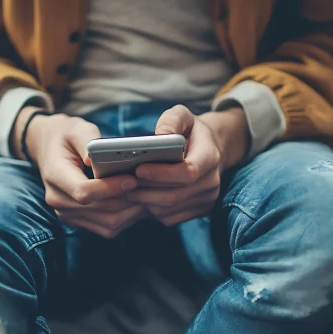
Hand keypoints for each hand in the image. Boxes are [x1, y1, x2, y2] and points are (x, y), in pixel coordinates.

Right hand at [15, 107, 147, 237]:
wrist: (50, 149)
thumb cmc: (67, 136)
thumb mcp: (75, 128)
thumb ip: (86, 139)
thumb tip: (94, 157)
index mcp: (55, 176)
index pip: (83, 191)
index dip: (109, 188)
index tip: (132, 179)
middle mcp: (58, 200)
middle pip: (100, 209)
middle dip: (127, 200)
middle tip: (151, 188)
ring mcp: (67, 215)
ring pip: (107, 223)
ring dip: (131, 212)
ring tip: (150, 195)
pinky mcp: (79, 221)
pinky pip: (108, 228)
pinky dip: (127, 218)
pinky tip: (140, 204)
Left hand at [125, 105, 249, 225]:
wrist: (210, 150)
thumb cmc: (190, 131)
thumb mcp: (184, 116)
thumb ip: (173, 120)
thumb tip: (161, 133)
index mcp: (210, 157)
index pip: (187, 172)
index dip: (162, 174)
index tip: (138, 169)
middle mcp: (211, 182)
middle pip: (175, 194)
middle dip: (146, 190)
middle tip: (121, 183)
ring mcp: (206, 200)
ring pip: (169, 209)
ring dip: (144, 202)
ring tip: (123, 191)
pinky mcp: (198, 212)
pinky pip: (169, 217)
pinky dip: (150, 210)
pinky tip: (136, 198)